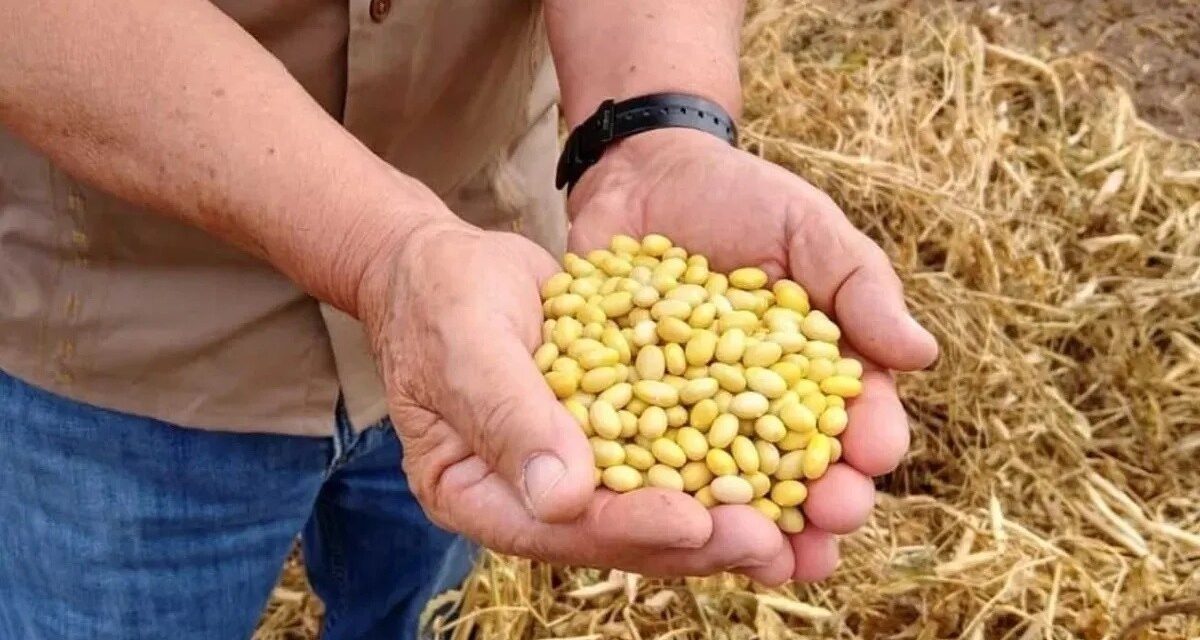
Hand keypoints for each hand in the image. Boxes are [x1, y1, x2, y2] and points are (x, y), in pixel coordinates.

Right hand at [356, 218, 790, 579]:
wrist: (449, 266)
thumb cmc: (444, 295)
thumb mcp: (470, 341)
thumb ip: (510, 417)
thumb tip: (564, 498)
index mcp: (474, 493)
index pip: (558, 527)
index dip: (629, 526)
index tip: (696, 522)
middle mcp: (525, 500)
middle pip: (617, 533)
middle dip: (698, 541)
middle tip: (775, 545)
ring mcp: (568, 475)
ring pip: (651, 510)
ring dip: (724, 520)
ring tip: (798, 532)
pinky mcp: (607, 442)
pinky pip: (668, 463)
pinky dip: (721, 467)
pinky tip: (783, 470)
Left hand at [568, 129, 938, 582]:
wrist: (639, 175)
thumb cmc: (737, 198)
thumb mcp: (805, 227)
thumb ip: (858, 285)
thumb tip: (923, 356)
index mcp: (817, 369)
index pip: (855, 416)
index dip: (869, 441)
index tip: (875, 456)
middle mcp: (761, 406)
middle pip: (800, 469)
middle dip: (822, 502)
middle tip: (830, 523)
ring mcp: (696, 416)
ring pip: (732, 485)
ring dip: (755, 526)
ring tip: (770, 559)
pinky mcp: (631, 416)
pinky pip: (649, 462)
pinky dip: (663, 497)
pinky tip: (674, 525)